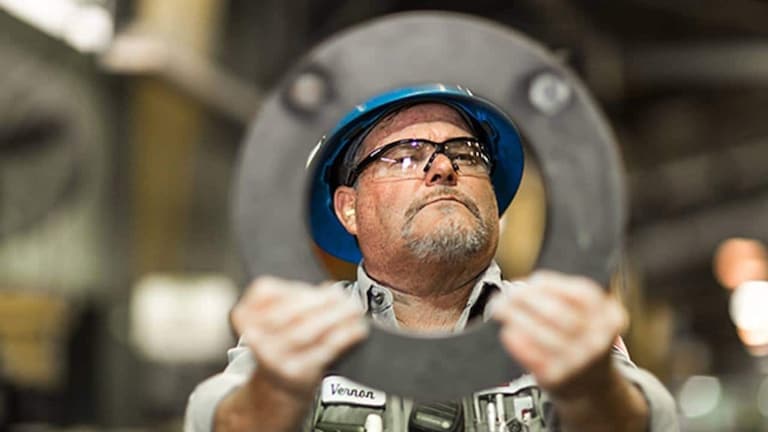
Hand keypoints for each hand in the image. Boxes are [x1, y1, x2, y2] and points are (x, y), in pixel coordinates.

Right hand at [231, 276, 368, 399]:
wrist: (278, 386)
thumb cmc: (281, 344)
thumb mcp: (276, 317)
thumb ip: (297, 298)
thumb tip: (332, 289)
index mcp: (245, 316)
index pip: (266, 292)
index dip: (296, 288)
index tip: (322, 286)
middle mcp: (257, 338)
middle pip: (290, 313)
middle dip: (321, 301)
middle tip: (344, 296)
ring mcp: (274, 358)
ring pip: (306, 332)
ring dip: (336, 317)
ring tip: (353, 309)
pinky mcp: (296, 372)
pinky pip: (323, 351)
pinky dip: (344, 337)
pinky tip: (356, 330)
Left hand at [492, 270, 627, 395]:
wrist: (593, 385)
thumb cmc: (583, 341)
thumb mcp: (591, 317)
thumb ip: (565, 297)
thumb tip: (524, 286)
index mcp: (610, 318)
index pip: (581, 293)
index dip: (551, 284)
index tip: (531, 280)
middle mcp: (597, 341)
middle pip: (557, 313)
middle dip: (527, 299)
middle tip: (507, 294)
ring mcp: (578, 362)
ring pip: (542, 334)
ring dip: (516, 317)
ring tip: (501, 309)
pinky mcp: (558, 378)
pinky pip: (532, 356)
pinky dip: (517, 341)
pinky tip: (508, 331)